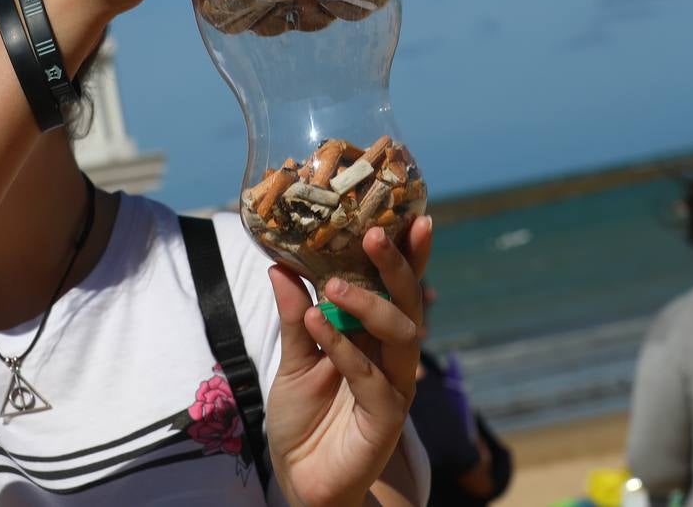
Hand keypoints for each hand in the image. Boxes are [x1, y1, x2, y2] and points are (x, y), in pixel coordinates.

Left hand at [266, 216, 432, 506]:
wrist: (301, 478)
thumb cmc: (304, 417)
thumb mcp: (292, 357)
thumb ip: (293, 315)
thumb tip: (279, 263)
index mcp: (377, 335)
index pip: (398, 287)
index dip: (409, 253)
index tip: (413, 214)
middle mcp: (393, 355)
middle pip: (408, 302)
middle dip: (397, 265)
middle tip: (375, 233)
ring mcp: (394, 385)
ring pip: (402, 335)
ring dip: (369, 303)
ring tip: (332, 285)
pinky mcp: (385, 417)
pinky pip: (371, 376)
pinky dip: (344, 347)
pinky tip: (319, 325)